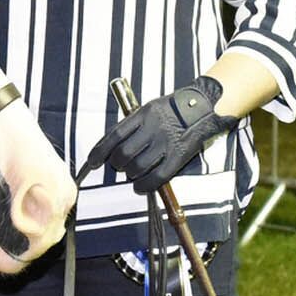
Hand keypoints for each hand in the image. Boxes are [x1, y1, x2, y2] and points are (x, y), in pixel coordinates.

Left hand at [82, 77, 237, 193]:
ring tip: (132, 173)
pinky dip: (145, 185)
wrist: (202, 108)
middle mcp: (153, 129)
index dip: (100, 152)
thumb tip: (110, 146)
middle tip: (119, 165)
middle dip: (117, 164)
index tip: (92, 163)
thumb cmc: (171, 110)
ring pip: (138, 167)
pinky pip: (157, 177)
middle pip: (124, 154)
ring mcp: (166, 143)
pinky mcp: (178, 157)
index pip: (114, 136)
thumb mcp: (148, 108)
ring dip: (130, 174)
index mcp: (142, 115)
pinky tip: (140, 186)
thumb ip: (131, 125)